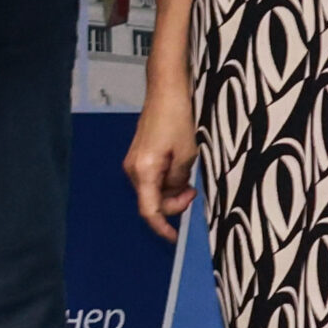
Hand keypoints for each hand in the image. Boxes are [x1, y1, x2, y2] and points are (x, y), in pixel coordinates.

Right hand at [123, 88, 198, 242]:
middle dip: (174, 203)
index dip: (162, 227)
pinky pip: (153, 177)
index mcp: (144, 170)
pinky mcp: (140, 154)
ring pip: (153, 190)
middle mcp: (133, 168)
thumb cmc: (178, 116)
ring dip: (172, 190)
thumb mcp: (188, 153)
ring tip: (190, 175)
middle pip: (151, 201)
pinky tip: (181, 168)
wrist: (167, 89)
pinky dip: (167, 179)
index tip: (174, 238)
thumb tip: (177, 190)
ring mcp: (134, 161)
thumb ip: (180, 180)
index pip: (150, 210)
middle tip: (193, 192)